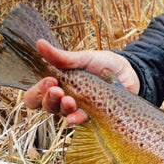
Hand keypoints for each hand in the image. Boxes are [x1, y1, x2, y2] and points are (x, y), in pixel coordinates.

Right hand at [24, 39, 139, 123]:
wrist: (128, 72)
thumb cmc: (103, 63)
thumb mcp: (84, 58)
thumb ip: (62, 57)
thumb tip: (39, 43)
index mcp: (58, 83)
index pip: (36, 94)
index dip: (37, 91)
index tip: (49, 80)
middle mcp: (64, 97)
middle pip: (45, 105)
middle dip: (48, 99)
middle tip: (57, 90)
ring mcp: (78, 108)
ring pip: (61, 113)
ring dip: (63, 107)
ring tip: (70, 100)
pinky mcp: (93, 115)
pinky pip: (81, 120)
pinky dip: (77, 118)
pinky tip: (75, 117)